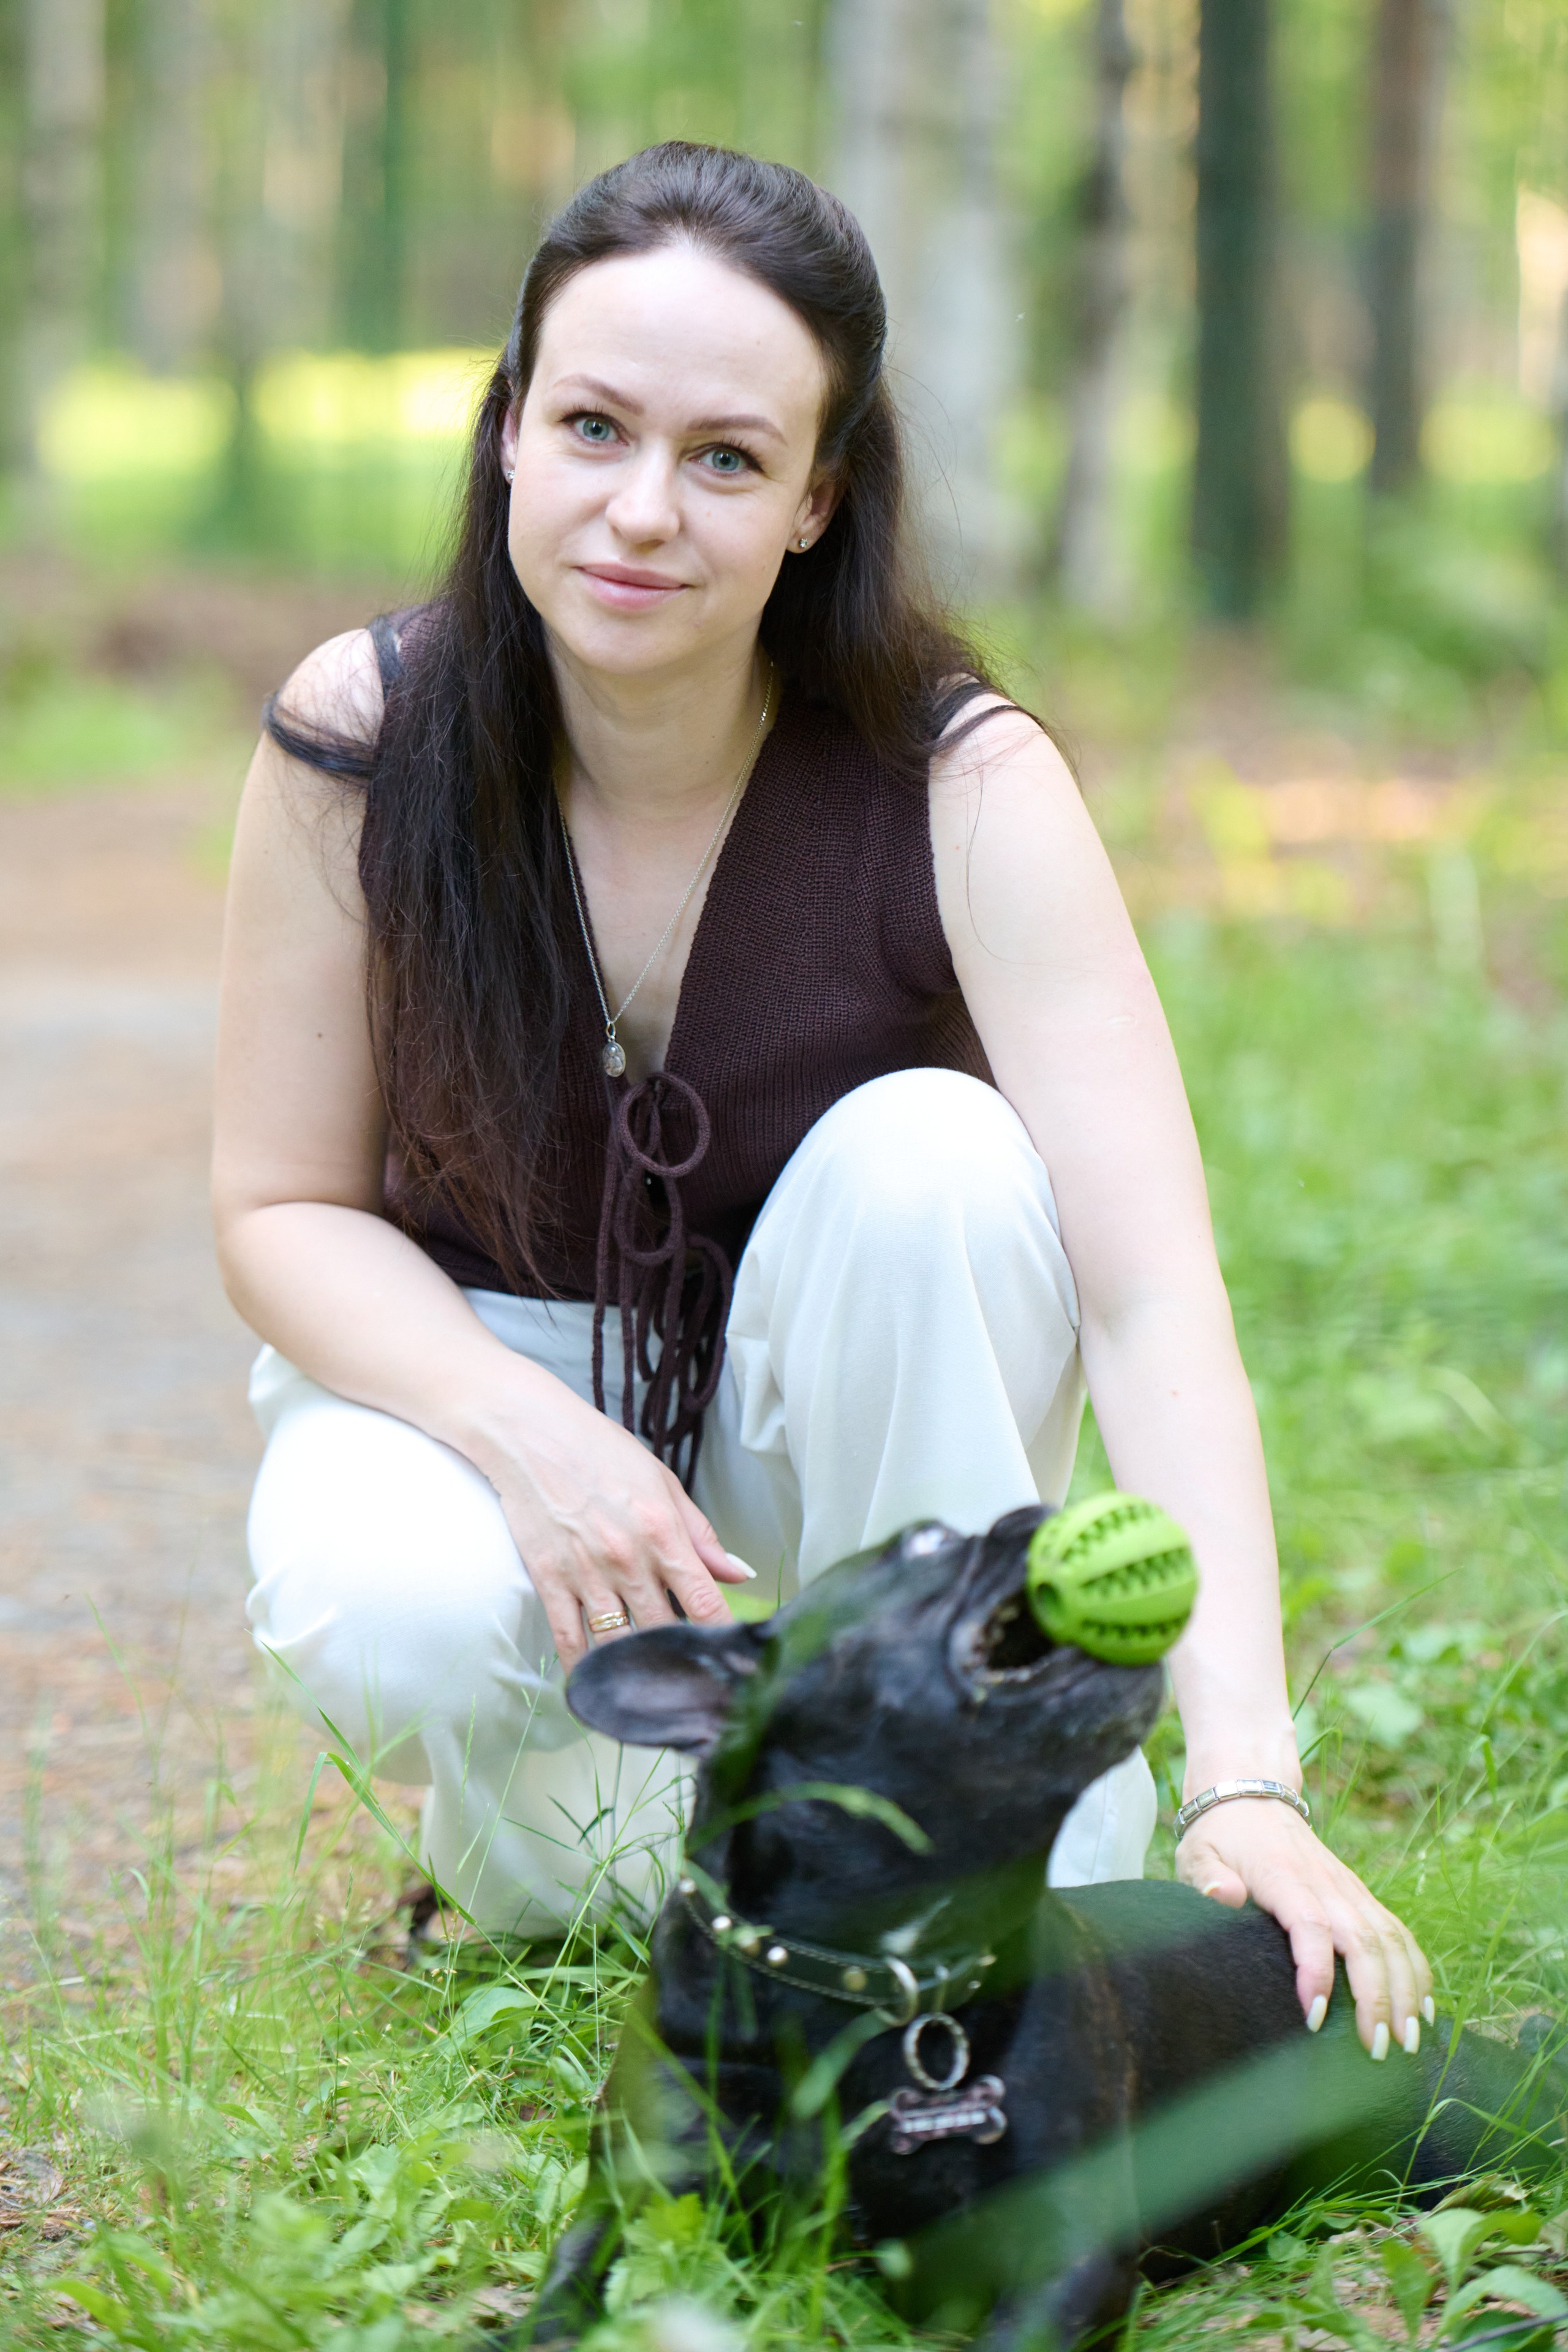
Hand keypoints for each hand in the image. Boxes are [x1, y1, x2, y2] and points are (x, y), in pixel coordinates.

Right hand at [469, 1370, 751, 1671]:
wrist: (530, 1435)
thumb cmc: (601, 1453)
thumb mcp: (662, 1483)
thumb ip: (702, 1535)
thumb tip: (740, 1575)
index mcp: (664, 1532)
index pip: (705, 1603)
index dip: (723, 1638)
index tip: (733, 1659)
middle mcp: (629, 1559)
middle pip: (665, 1631)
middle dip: (682, 1661)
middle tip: (695, 1684)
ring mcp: (586, 1573)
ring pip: (619, 1644)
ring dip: (636, 1672)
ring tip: (653, 1692)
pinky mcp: (549, 1580)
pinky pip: (568, 1640)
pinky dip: (583, 1670)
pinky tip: (597, 1687)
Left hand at [1176, 1797, 1433, 2058]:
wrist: (1252, 1796)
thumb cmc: (1220, 1836)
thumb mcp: (1199, 1852)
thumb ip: (1207, 1877)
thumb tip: (1223, 1896)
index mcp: (1283, 1877)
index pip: (1311, 1926)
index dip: (1317, 1972)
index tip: (1315, 2018)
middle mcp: (1326, 1884)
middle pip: (1363, 1941)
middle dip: (1376, 1998)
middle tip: (1377, 2050)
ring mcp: (1349, 1890)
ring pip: (1389, 1940)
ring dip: (1405, 1991)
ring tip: (1408, 2042)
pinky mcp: (1361, 1896)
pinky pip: (1398, 1933)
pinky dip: (1416, 1970)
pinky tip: (1424, 2009)